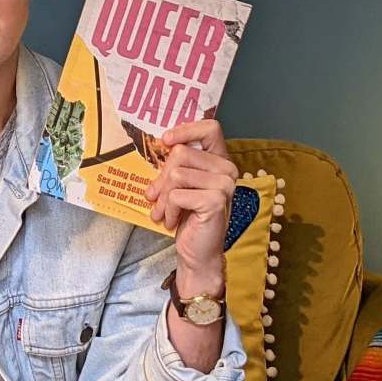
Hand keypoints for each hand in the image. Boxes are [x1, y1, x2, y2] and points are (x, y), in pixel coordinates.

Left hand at [143, 119, 236, 283]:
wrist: (198, 251)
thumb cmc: (188, 217)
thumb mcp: (180, 186)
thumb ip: (175, 165)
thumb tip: (158, 145)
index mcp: (220, 161)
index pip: (210, 129)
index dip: (186, 129)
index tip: (165, 140)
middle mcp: (227, 169)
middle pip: (181, 154)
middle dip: (161, 178)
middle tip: (155, 198)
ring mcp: (224, 184)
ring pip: (176, 175)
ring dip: (162, 198)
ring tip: (163, 211)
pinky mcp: (216, 201)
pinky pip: (177, 195)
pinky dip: (169, 210)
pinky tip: (173, 220)